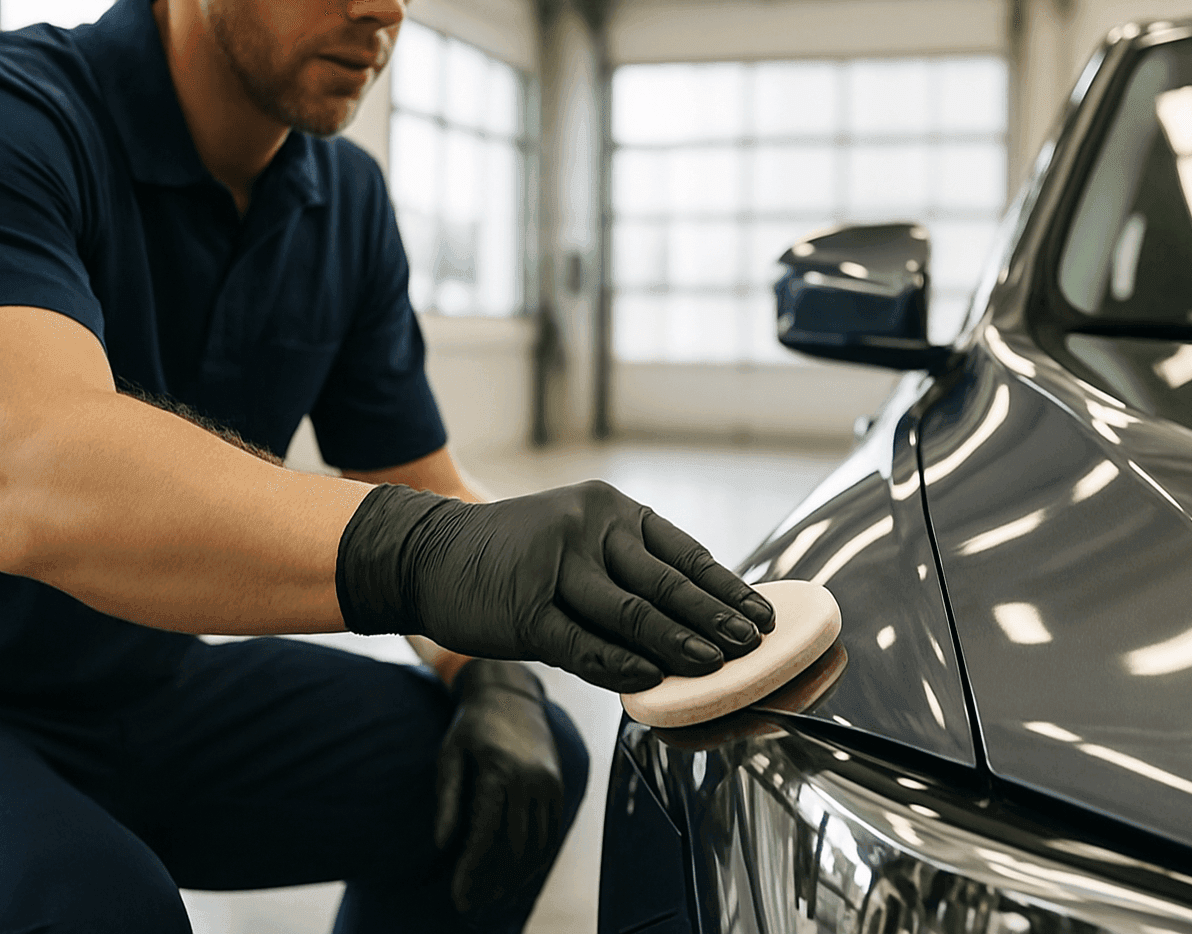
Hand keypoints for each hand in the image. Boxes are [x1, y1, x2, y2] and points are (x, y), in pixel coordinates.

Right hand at [335, 479, 775, 692]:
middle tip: (753, 645)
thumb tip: (695, 621)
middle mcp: (590, 529)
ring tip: (716, 666)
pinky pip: (583, 645)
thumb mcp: (577, 540)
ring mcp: (556, 567)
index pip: (686, 554)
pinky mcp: (526, 611)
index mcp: (612, 511)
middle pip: (667, 583)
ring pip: (632, 614)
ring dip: (679, 644)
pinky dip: (620, 665)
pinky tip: (651, 681)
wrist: (429, 554)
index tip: (762, 616)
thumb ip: (628, 572)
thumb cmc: (516, 556)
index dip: (728, 590)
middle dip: (716, 619)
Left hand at [434, 660, 563, 921]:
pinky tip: (516, 873)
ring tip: (493, 894)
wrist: (511, 692)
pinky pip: (551, 831)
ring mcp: (549, 783)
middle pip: (514, 847)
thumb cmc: (471, 725)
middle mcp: (530, 779)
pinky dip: (536, 857)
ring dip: (516, 876)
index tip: (458, 896)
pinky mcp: (559, 785)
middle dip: (493, 881)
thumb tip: (443, 845)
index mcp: (499, 771)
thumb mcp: (450, 754)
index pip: (485, 835)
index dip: (471, 871)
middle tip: (473, 902)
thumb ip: (447, 799)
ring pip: (537, 844)